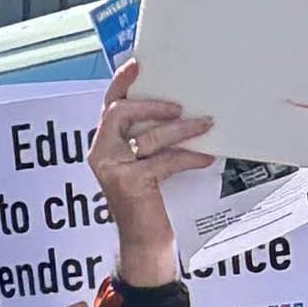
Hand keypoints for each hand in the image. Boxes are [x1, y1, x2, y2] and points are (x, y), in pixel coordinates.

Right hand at [89, 59, 215, 288]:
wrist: (145, 243)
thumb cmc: (152, 201)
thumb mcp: (149, 164)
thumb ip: (152, 140)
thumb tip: (185, 111)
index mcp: (104, 144)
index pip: (109, 105)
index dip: (121, 82)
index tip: (138, 63)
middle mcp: (101, 153)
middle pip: (120, 112)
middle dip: (152, 105)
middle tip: (180, 107)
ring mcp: (112, 169)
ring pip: (147, 136)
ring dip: (182, 129)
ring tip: (206, 126)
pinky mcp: (128, 184)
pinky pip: (163, 160)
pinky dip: (188, 156)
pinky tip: (206, 157)